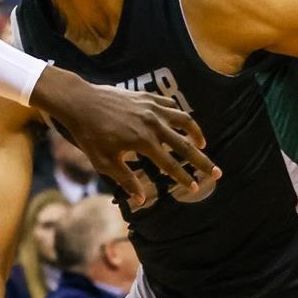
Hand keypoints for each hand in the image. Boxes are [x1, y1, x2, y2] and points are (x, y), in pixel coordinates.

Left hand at [29, 68, 215, 206]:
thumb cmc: (89, 135)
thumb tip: (140, 199)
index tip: (195, 188)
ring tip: (202, 144)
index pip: (170, 165)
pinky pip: (171, 105)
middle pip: (185, 145)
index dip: (184, 178)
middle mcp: (153, 124)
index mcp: (144, 142)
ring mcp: (152, 108)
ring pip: (184, 120)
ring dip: (196, 133)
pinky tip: (180, 121)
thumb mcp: (104, 161)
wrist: (80, 102)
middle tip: (216, 172)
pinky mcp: (147, 97)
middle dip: (202, 161)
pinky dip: (179, 114)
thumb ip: (125, 179)